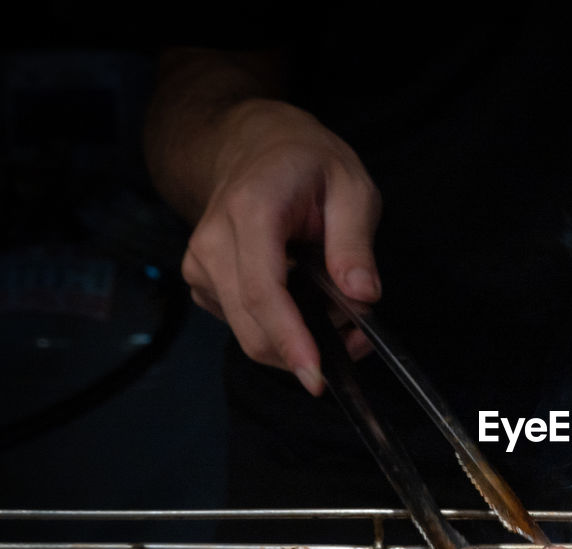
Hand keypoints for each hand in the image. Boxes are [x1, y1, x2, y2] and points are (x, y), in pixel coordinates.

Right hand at [181, 98, 381, 394]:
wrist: (255, 144)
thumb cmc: (308, 162)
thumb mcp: (351, 188)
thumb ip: (355, 244)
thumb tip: (362, 296)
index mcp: (250, 212)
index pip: (264, 291)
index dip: (290, 339)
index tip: (315, 375)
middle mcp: (213, 242)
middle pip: (252, 325)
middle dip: (307, 349)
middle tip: (358, 340)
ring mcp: (202, 265)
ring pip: (249, 333)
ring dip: (298, 341)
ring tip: (340, 314)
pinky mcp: (205, 283)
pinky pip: (244, 324)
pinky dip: (282, 330)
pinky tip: (308, 306)